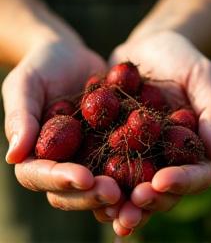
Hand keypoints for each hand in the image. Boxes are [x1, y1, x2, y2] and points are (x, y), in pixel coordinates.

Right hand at [2, 35, 120, 209]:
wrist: (71, 56)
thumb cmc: (42, 66)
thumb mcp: (25, 84)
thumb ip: (20, 117)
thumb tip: (13, 156)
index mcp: (38, 152)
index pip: (41, 176)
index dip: (60, 181)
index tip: (83, 178)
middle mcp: (65, 160)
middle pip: (73, 189)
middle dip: (92, 194)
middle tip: (114, 193)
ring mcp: (89, 155)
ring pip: (100, 184)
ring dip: (117, 194)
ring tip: (136, 194)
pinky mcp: (111, 144)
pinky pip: (124, 161)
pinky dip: (137, 171)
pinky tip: (154, 173)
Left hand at [93, 31, 210, 235]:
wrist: (148, 46)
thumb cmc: (181, 58)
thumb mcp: (202, 78)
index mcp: (190, 146)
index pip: (194, 174)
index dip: (180, 182)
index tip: (160, 183)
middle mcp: (163, 154)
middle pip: (159, 189)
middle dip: (145, 202)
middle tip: (127, 212)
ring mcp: (137, 149)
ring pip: (130, 183)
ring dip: (118, 201)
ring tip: (103, 211)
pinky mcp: (111, 139)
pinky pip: (104, 161)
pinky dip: (95, 176)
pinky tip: (81, 186)